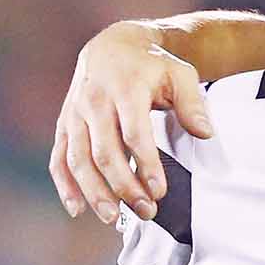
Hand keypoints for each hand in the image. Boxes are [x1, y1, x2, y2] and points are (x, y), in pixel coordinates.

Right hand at [50, 22, 213, 224]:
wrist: (113, 46)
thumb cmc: (152, 65)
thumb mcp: (180, 73)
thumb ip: (193, 103)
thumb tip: (205, 133)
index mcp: (126, 89)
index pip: (134, 134)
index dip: (146, 165)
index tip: (160, 190)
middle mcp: (95, 102)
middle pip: (105, 152)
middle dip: (124, 186)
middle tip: (146, 211)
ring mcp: (75, 114)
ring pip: (78, 159)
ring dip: (94, 192)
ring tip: (113, 218)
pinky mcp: (64, 124)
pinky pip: (59, 158)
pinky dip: (65, 184)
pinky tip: (77, 208)